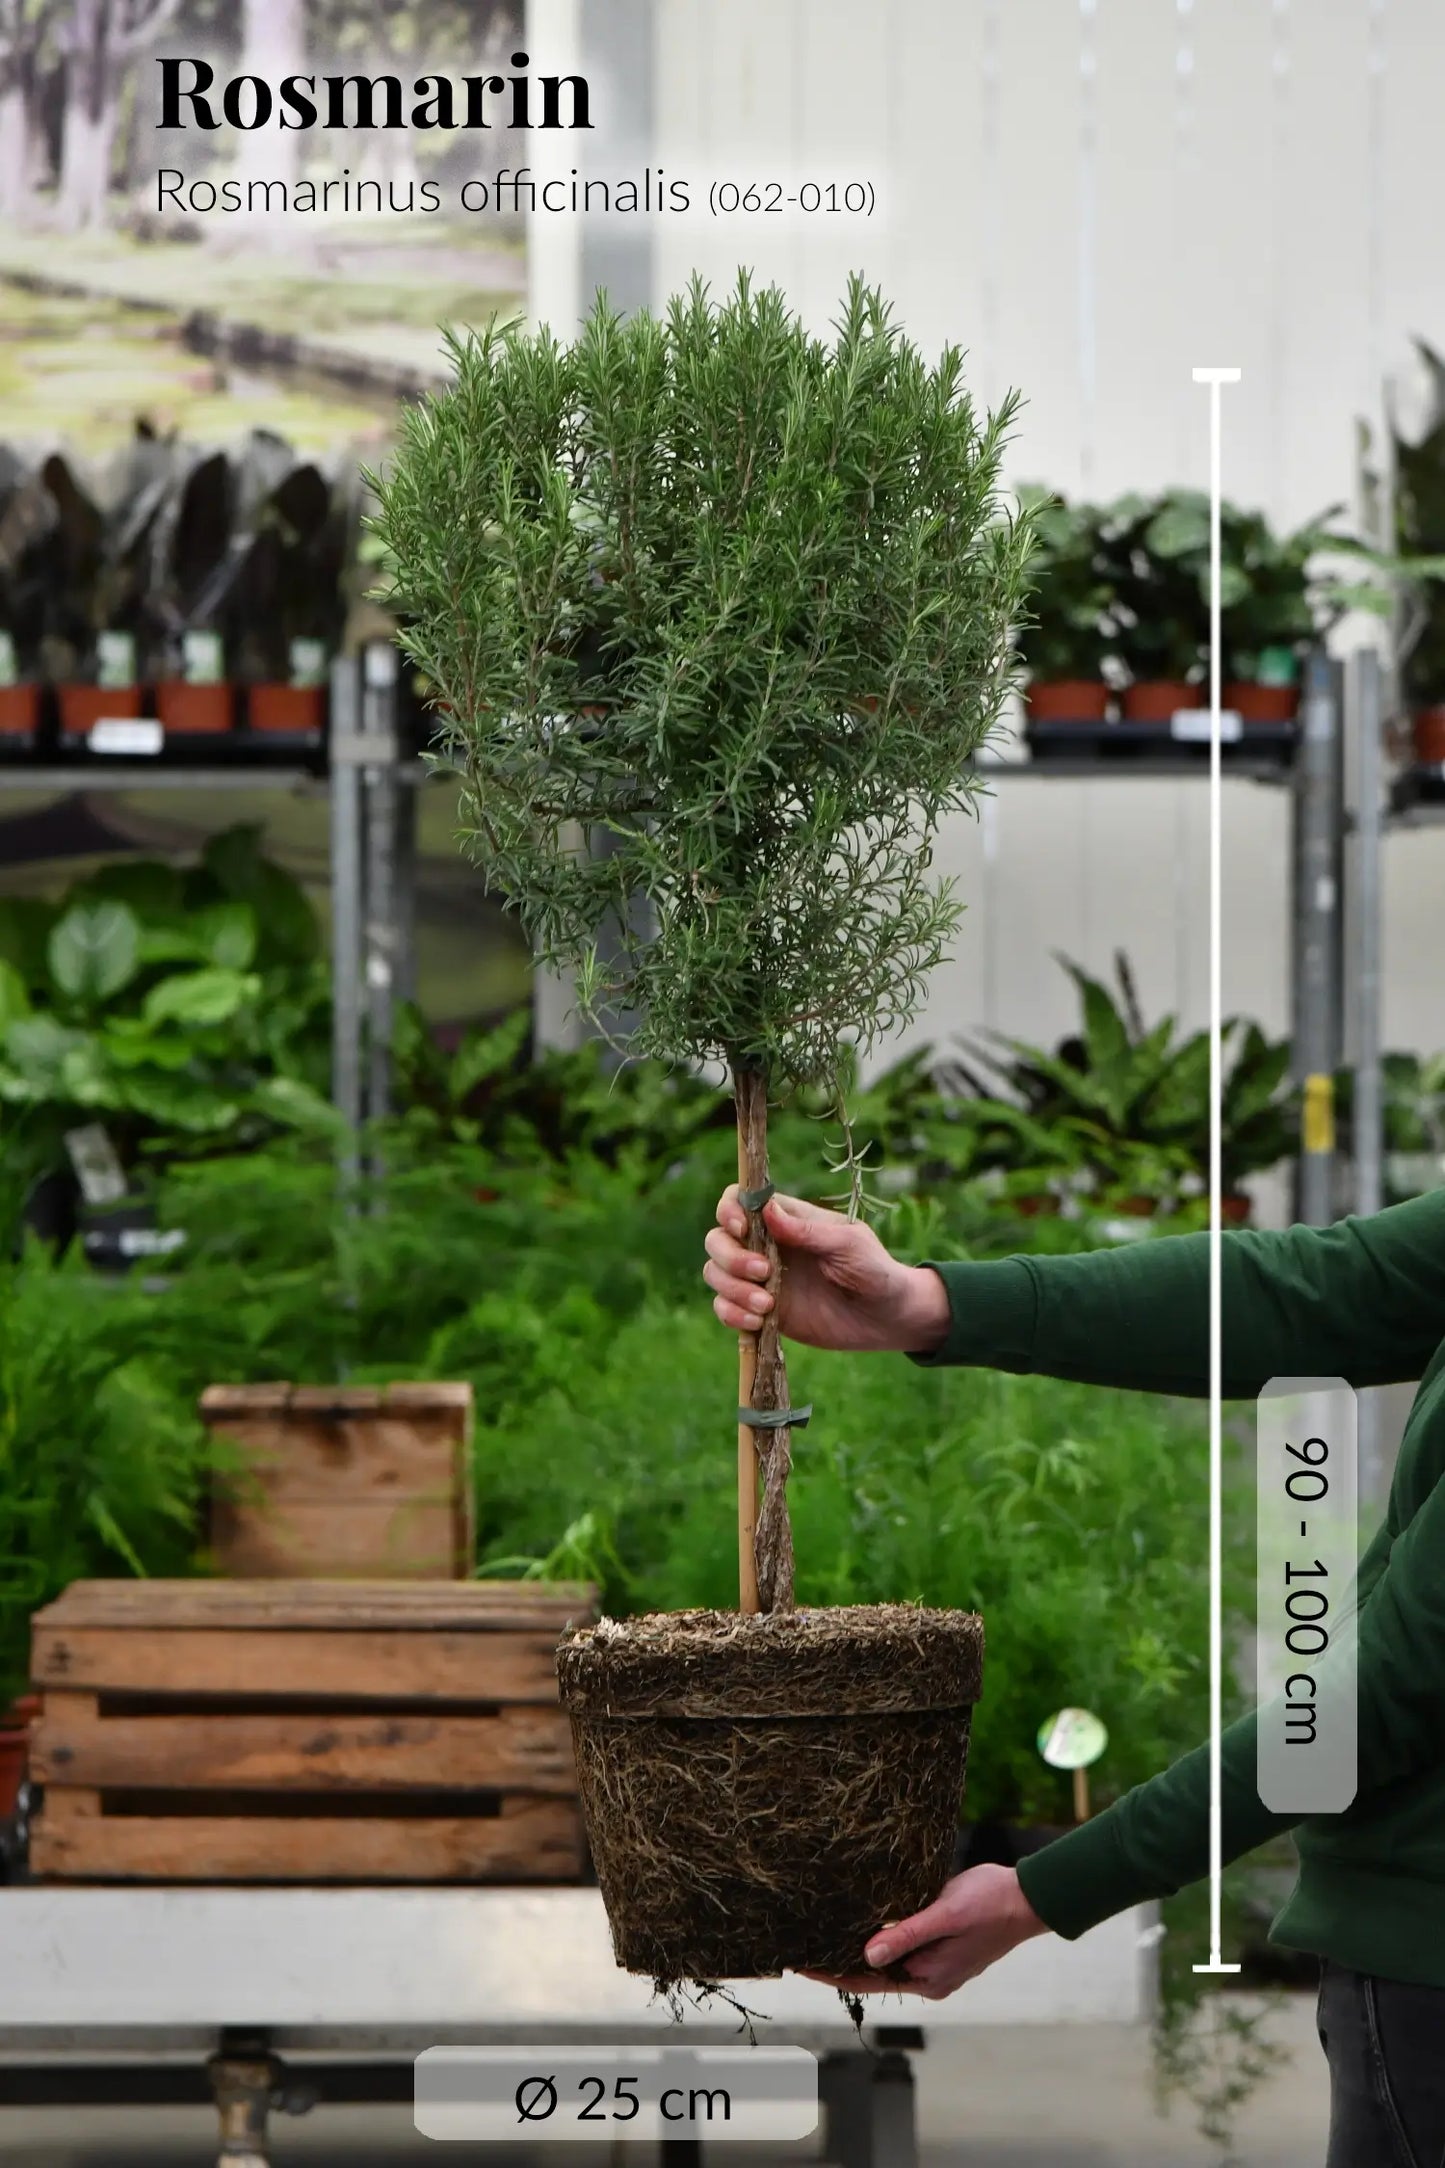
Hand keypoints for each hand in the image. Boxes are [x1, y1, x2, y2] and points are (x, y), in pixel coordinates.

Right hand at [703, 1188, 949, 1354]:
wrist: (887, 1318)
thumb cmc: (874, 1270)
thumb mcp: (848, 1244)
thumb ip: (807, 1231)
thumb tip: (766, 1210)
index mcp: (786, 1220)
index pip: (738, 1200)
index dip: (728, 1210)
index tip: (741, 1228)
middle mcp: (765, 1246)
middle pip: (717, 1239)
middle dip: (730, 1257)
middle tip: (763, 1274)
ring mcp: (760, 1280)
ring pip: (715, 1274)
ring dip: (731, 1288)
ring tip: (767, 1306)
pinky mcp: (761, 1312)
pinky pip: (725, 1308)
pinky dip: (732, 1314)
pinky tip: (758, 1322)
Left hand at [799, 1867, 1049, 2000]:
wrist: (1029, 1897)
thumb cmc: (990, 1903)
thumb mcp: (944, 1915)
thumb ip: (907, 1935)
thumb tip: (867, 1956)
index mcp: (930, 1978)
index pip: (868, 1980)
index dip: (832, 1973)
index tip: (800, 1963)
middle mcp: (931, 1977)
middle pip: (875, 1973)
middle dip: (840, 1961)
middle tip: (803, 1943)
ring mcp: (939, 1963)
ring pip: (888, 1958)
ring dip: (859, 1947)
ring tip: (823, 1932)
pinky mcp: (944, 1945)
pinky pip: (904, 1945)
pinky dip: (882, 1936)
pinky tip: (864, 1921)